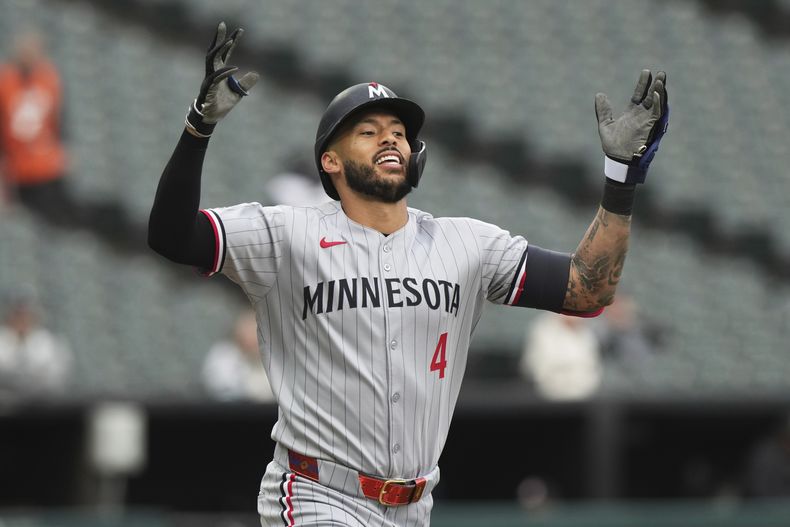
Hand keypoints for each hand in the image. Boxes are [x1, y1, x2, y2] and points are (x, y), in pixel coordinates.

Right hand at [185, 22, 259, 137]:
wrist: (212, 117)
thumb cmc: (222, 103)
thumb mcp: (238, 93)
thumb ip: (246, 83)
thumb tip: (256, 74)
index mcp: (219, 71)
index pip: (225, 53)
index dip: (232, 42)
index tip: (239, 31)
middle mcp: (212, 72)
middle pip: (214, 51)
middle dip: (219, 38)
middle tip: (223, 24)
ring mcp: (209, 78)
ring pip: (211, 59)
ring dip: (220, 49)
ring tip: (229, 40)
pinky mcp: (208, 88)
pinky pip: (216, 77)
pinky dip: (226, 72)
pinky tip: (236, 68)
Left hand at [595, 69, 668, 183]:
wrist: (617, 159)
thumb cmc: (612, 145)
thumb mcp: (605, 124)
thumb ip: (603, 110)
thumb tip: (599, 94)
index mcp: (632, 113)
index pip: (639, 95)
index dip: (643, 84)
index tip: (647, 72)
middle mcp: (642, 115)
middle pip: (651, 96)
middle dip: (656, 85)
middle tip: (661, 73)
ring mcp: (647, 121)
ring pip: (657, 103)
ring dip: (660, 91)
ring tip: (661, 80)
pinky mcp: (650, 127)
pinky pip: (656, 113)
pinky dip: (658, 103)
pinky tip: (657, 94)